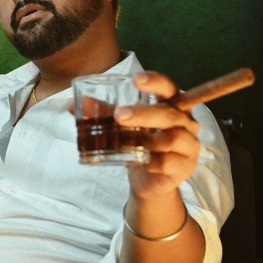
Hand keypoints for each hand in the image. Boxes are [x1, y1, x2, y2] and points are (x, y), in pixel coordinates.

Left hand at [115, 71, 200, 199]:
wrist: (149, 182)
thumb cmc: (138, 146)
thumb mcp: (121, 128)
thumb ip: (103, 114)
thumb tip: (72, 104)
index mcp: (172, 106)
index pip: (169, 87)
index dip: (154, 82)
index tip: (134, 80)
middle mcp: (185, 122)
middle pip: (169, 114)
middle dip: (144, 114)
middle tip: (119, 116)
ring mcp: (190, 145)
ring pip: (173, 138)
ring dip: (149, 140)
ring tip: (127, 142)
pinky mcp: (186, 166)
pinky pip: (171, 162)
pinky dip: (155, 162)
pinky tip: (143, 162)